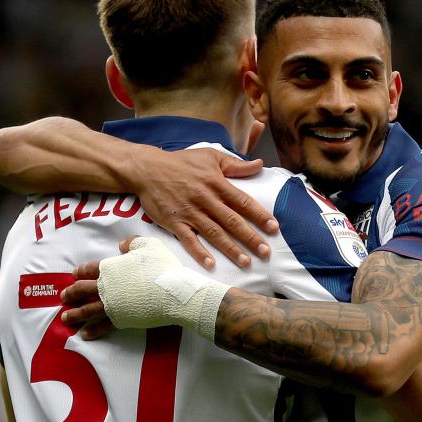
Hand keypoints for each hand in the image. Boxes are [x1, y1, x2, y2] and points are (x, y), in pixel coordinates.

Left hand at [70, 237, 228, 339]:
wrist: (173, 292)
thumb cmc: (161, 267)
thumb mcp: (149, 245)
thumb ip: (132, 243)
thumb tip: (121, 245)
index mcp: (110, 268)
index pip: (90, 269)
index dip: (80, 272)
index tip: (73, 275)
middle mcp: (106, 287)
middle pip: (83, 290)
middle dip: (72, 293)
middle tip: (63, 297)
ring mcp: (112, 305)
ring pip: (87, 310)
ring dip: (75, 314)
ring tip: (65, 318)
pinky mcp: (121, 320)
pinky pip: (103, 326)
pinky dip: (92, 331)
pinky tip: (84, 334)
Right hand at [133, 147, 277, 270]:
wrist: (147, 169)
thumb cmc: (182, 162)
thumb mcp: (210, 157)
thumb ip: (236, 165)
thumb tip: (259, 164)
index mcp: (216, 183)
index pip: (242, 201)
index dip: (259, 215)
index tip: (274, 228)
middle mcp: (205, 199)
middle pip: (232, 221)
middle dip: (250, 237)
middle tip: (266, 252)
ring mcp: (189, 212)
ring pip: (213, 233)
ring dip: (230, 249)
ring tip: (245, 262)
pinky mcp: (174, 222)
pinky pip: (188, 240)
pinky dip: (199, 252)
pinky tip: (210, 264)